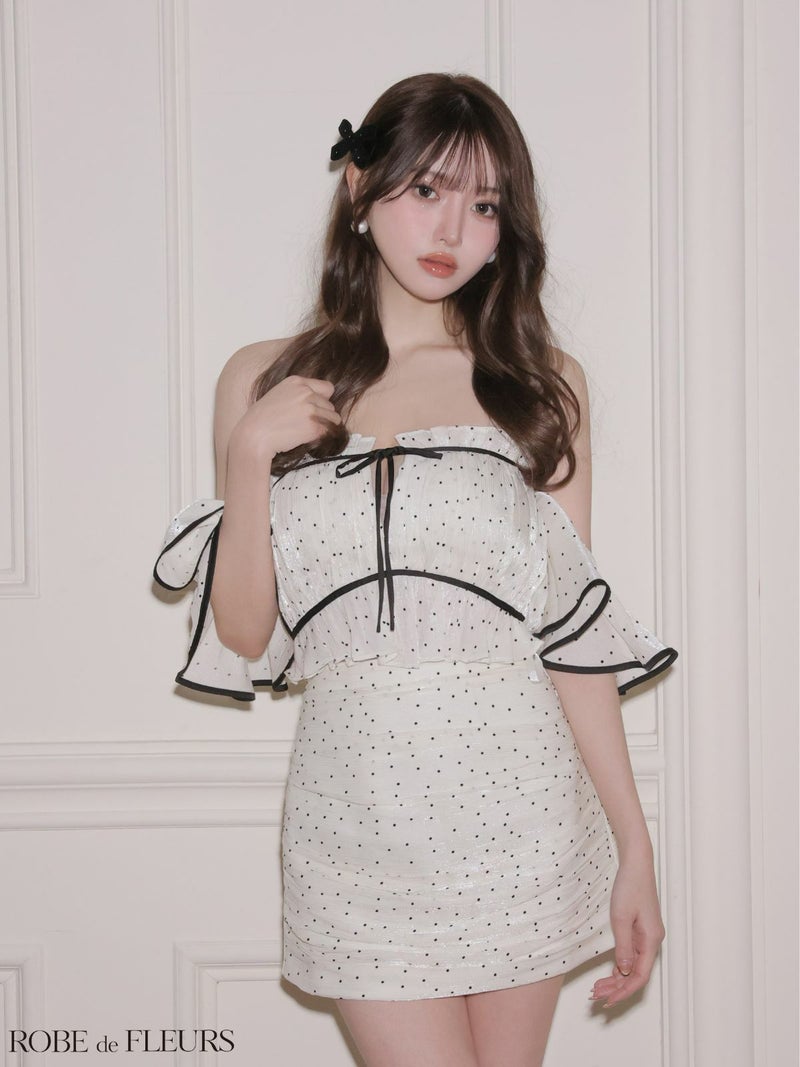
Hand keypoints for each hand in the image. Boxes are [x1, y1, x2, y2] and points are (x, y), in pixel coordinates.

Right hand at [231, 375, 342, 458]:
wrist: (254, 436)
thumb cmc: (262, 419)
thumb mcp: (278, 394)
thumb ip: (298, 394)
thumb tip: (317, 402)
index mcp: (297, 382)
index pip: (327, 388)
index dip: (322, 399)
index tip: (313, 408)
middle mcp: (306, 392)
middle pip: (330, 405)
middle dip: (322, 415)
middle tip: (303, 424)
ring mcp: (311, 409)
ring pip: (334, 418)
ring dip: (324, 426)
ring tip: (304, 431)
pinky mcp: (314, 426)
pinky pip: (329, 432)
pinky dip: (321, 437)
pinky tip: (304, 438)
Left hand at [589, 852, 665, 1007]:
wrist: (636, 863)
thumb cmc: (629, 886)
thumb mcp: (621, 918)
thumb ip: (623, 947)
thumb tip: (622, 971)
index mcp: (652, 940)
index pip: (640, 976)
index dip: (624, 991)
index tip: (607, 1001)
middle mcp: (652, 941)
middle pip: (636, 973)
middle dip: (617, 988)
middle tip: (595, 997)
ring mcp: (647, 935)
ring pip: (633, 965)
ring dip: (616, 978)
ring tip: (597, 988)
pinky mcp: (640, 928)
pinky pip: (632, 953)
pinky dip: (619, 964)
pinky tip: (608, 972)